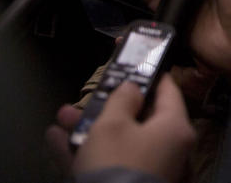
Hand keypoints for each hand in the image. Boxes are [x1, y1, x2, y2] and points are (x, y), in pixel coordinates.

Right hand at [48, 75, 195, 182]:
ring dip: (89, 128)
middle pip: (139, 117)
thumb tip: (133, 86)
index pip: (168, 90)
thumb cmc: (116, 163)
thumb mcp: (114, 123)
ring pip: (118, 141)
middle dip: (108, 104)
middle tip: (90, 92)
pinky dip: (84, 153)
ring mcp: (148, 170)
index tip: (134, 59)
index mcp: (175, 128)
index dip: (149, 72)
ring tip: (63, 117)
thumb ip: (122, 97)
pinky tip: (55, 141)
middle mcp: (167, 149)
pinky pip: (107, 164)